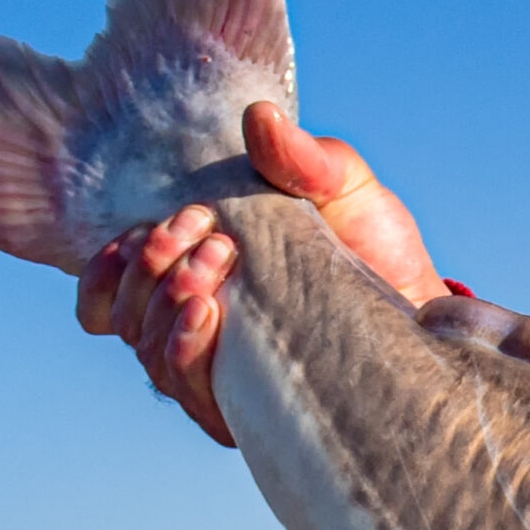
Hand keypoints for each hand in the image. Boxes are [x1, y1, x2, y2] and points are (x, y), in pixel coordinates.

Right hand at [74, 101, 444, 445]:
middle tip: (211, 236)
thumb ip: (300, 156)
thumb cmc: (374, 243)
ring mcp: (218, 372)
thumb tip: (261, 119)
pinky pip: (188, 393)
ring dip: (166, 301)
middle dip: (151, 267)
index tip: (154, 227)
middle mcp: (192, 326)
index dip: (106, 265)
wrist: (424, 309)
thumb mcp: (340, 184)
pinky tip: (206, 313)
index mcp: (190, 274)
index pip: (105, 288)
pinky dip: (182, 349)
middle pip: (120, 316)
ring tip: (218, 263)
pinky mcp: (247, 410)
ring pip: (146, 351)